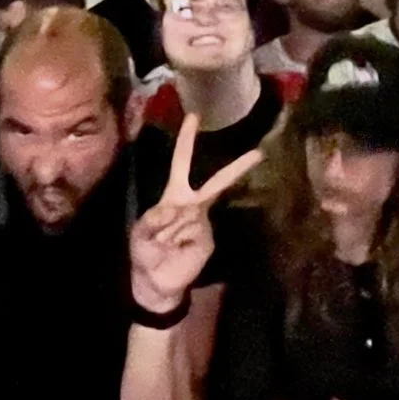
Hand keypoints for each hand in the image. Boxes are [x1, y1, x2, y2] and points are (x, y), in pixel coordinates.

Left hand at [127, 114, 264, 314]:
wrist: (156, 282)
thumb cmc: (145, 252)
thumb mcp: (140, 231)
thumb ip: (154, 217)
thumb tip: (175, 209)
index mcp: (174, 196)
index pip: (181, 162)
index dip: (186, 141)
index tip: (194, 117)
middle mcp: (193, 205)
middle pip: (216, 183)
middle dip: (236, 168)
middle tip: (258, 154)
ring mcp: (203, 223)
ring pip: (189, 213)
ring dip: (170, 229)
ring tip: (164, 244)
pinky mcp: (207, 240)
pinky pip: (192, 230)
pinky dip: (178, 238)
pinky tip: (176, 249)